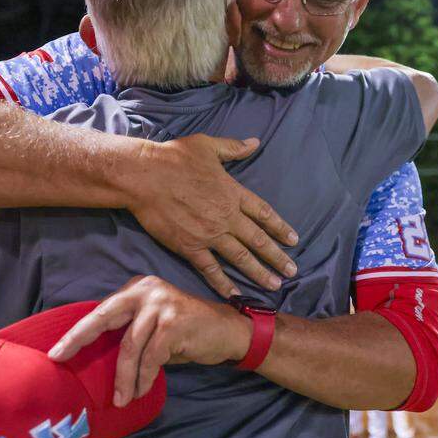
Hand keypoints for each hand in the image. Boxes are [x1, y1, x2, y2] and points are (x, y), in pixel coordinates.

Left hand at [48, 276, 252, 406]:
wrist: (227, 331)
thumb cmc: (187, 331)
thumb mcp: (153, 324)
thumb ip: (129, 329)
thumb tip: (96, 354)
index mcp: (137, 288)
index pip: (101, 310)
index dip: (79, 332)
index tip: (57, 351)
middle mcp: (146, 290)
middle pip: (105, 317)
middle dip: (79, 339)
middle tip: (61, 358)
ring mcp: (161, 304)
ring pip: (130, 345)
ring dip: (123, 376)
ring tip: (120, 398)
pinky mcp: (174, 323)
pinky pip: (151, 357)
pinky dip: (144, 377)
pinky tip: (140, 390)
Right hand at [125, 135, 298, 296]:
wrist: (144, 175)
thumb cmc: (174, 157)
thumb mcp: (208, 145)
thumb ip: (233, 148)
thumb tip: (255, 142)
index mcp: (233, 193)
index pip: (264, 213)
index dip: (280, 227)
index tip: (293, 240)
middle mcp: (226, 216)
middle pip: (258, 240)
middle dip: (277, 257)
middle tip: (292, 270)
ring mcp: (209, 234)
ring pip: (240, 258)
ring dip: (259, 273)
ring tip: (275, 285)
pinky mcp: (190, 247)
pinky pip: (211, 269)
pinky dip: (224, 283)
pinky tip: (235, 295)